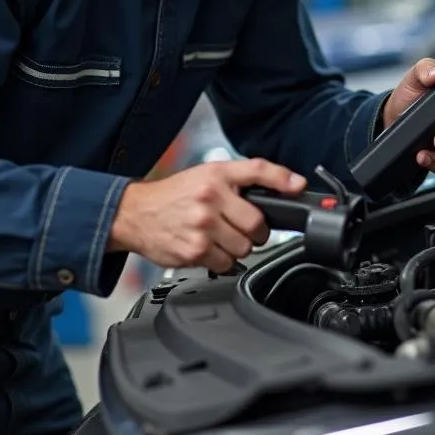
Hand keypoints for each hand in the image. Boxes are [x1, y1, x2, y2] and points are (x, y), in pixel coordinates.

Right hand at [108, 158, 307, 272]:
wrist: (136, 213)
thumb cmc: (175, 194)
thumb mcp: (208, 174)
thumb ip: (244, 178)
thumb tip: (288, 185)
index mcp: (216, 175)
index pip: (257, 170)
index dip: (282, 179)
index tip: (298, 186)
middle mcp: (210, 198)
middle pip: (257, 224)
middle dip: (255, 230)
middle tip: (240, 226)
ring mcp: (202, 226)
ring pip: (244, 248)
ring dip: (238, 247)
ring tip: (219, 236)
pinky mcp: (194, 251)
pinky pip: (227, 264)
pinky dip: (222, 260)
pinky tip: (207, 247)